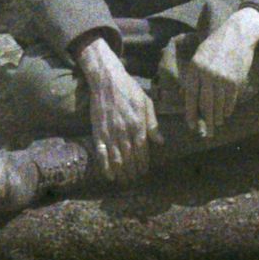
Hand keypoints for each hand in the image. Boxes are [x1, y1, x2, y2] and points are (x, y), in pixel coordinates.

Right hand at [76, 36, 156, 183]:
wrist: (107, 79)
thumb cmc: (129, 88)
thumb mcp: (146, 102)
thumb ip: (152, 123)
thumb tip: (160, 142)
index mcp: (138, 125)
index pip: (143, 150)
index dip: (144, 163)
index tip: (144, 171)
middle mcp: (125, 131)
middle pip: (130, 157)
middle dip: (133, 171)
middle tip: (134, 179)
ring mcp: (110, 132)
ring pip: (117, 158)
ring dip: (121, 172)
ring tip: (124, 181)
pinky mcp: (98, 131)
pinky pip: (101, 152)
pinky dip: (105, 166)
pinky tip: (109, 175)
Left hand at [184, 7, 258, 137]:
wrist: (236, 35)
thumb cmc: (215, 47)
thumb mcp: (199, 57)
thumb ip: (193, 76)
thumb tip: (183, 95)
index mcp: (194, 69)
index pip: (190, 97)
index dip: (191, 114)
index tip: (192, 126)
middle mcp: (207, 75)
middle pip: (205, 105)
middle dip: (206, 121)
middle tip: (208, 133)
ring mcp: (221, 78)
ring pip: (218, 105)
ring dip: (218, 117)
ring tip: (217, 124)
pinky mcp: (235, 81)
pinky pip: (230, 101)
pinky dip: (227, 109)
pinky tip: (225, 114)